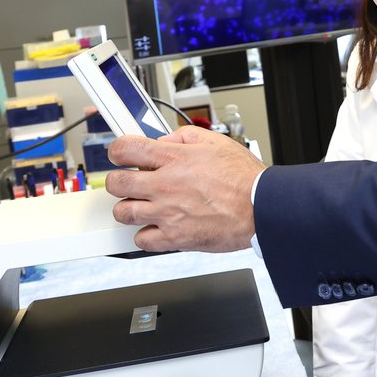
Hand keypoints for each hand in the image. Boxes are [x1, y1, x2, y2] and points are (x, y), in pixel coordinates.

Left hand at [106, 125, 264, 252]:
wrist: (260, 208)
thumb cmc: (244, 178)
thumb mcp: (216, 142)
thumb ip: (184, 137)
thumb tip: (164, 140)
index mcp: (174, 158)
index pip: (125, 149)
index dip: (117, 150)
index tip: (120, 154)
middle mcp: (165, 185)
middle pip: (116, 183)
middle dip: (117, 180)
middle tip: (127, 181)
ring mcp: (167, 213)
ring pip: (123, 213)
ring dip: (129, 207)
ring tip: (142, 205)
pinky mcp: (175, 238)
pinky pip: (141, 240)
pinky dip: (145, 235)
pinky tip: (156, 227)